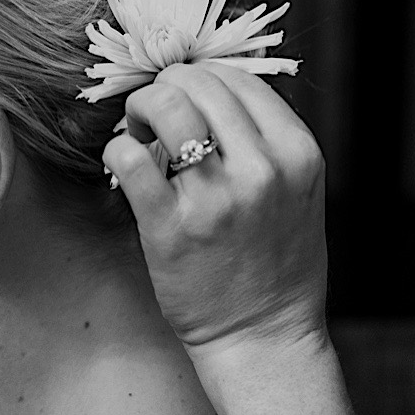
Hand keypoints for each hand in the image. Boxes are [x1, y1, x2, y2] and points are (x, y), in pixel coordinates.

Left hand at [104, 62, 328, 351]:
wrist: (264, 337)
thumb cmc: (275, 262)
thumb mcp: (296, 189)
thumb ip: (265, 138)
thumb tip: (209, 86)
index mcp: (297, 152)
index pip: (236, 77)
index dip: (198, 78)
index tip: (183, 98)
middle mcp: (263, 169)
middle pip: (198, 83)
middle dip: (165, 89)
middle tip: (153, 117)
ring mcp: (218, 198)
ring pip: (166, 106)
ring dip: (140, 111)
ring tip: (139, 135)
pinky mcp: (173, 227)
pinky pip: (130, 158)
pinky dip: (117, 150)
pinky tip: (121, 164)